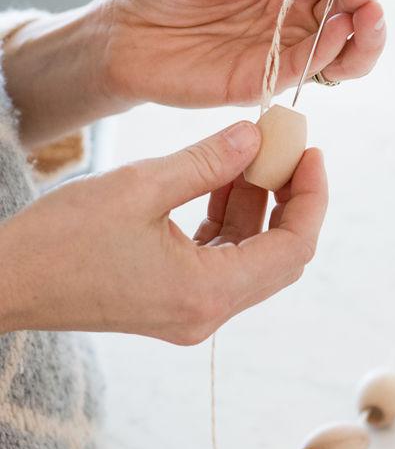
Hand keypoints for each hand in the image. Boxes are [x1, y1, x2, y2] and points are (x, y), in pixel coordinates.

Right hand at [0, 122, 326, 343]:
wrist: (9, 283)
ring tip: (246, 157)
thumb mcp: (140, 187)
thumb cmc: (61, 240)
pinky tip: (217, 183)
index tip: (310, 152)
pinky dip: (226, 223)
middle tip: (284, 150)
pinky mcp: (173, 303)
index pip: (293, 248)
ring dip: (256, 208)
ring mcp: (191, 312)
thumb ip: (207, 161)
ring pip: (250, 258)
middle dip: (288, 200)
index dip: (311, 198)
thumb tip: (256, 136)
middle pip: (279, 257)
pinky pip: (220, 262)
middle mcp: (207, 312)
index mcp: (207, 292)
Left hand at [103, 0, 384, 107]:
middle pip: (351, 11)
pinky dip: (329, 52)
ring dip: (365, 34)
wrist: (128, 32)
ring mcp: (284, 50)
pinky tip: (336, 31)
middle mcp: (294, 15)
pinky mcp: (266, 82)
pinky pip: (308, 69)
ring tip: (368, 15)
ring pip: (345, 49)